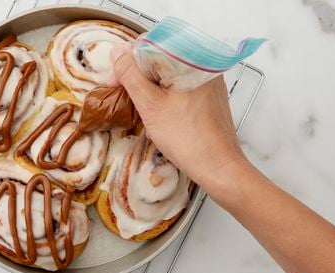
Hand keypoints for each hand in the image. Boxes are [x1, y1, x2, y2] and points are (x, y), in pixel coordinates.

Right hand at [108, 43, 248, 189]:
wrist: (219, 167)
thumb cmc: (187, 138)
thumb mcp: (150, 105)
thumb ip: (131, 75)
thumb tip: (117, 51)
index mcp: (192, 60)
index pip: (151, 45)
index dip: (128, 62)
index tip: (115, 84)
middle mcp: (204, 64)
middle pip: (161, 57)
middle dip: (138, 75)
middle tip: (124, 96)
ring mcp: (209, 80)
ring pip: (170, 72)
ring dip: (150, 85)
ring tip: (140, 105)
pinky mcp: (209, 95)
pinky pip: (181, 84)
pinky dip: (165, 93)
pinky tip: (158, 110)